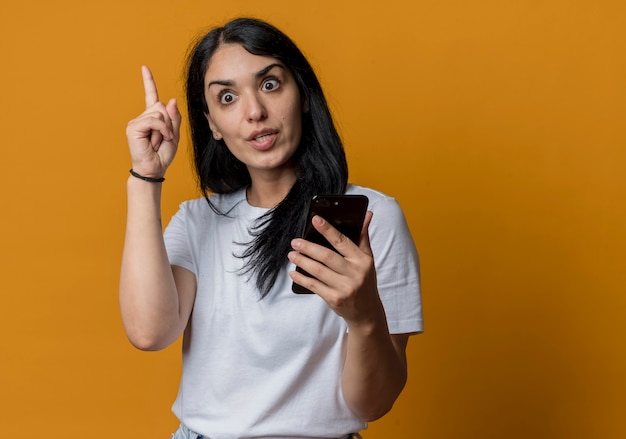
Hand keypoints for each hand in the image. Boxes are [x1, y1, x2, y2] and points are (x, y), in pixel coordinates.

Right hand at [125, 66, 180, 178]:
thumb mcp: (174, 135)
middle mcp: (142, 117)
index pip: (150, 96)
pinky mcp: (133, 128)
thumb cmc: (162, 155)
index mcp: (151, 118)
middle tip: (164, 138)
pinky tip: (158, 140)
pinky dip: (161, 130)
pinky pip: (154, 120)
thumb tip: (171, 99)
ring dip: (165, 128)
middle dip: (168, 122)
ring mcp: (136, 122)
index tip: (144, 68)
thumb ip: (174, 118)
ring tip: (159, 141)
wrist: (154, 169)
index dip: (148, 81)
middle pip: (161, 106)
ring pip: (159, 113)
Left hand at [289, 211, 385, 327]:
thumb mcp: (368, 259)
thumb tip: (367, 214)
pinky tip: (294, 272)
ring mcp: (344, 287)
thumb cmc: (365, 281)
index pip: (342, 241)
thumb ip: (363, 236)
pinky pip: (314, 286)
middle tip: (295, 241)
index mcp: (362, 260)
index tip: (315, 219)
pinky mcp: (334, 299)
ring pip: (318, 270)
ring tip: (292, 254)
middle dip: (308, 247)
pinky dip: (302, 278)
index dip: (328, 229)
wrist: (367, 311)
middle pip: (326, 256)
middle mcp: (354, 273)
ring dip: (302, 261)